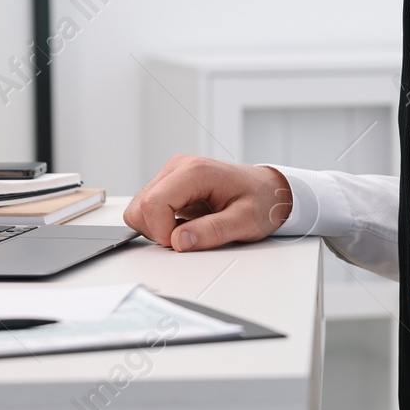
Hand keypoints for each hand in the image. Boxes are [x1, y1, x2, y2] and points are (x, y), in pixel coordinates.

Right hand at [124, 155, 292, 251]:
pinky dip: (160, 223)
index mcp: (195, 171)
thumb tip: (179, 242)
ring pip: (139, 208)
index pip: (153, 204)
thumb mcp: (246, 221)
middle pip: (140, 207)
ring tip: (190, 229)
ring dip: (157, 227)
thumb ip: (213, 231)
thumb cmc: (262, 201)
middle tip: (190, 236)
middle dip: (158, 231)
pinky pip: (148, 209)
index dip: (162, 232)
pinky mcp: (169, 184)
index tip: (183, 242)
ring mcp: (172, 174)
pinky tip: (184, 224)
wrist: (270, 190)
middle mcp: (179, 167)